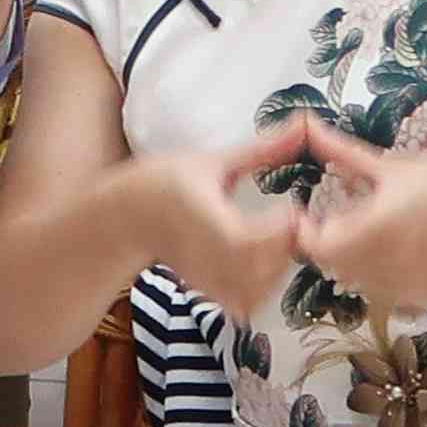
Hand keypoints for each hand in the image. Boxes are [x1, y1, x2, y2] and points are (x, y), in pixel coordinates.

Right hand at [142, 120, 317, 328]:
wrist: (123, 218)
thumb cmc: (162, 182)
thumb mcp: (211, 161)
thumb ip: (262, 149)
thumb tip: (303, 124)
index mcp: (209, 221)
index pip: (253, 240)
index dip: (282, 228)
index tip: (291, 206)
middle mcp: (209, 257)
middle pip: (264, 268)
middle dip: (287, 247)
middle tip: (292, 222)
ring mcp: (209, 279)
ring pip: (261, 290)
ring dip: (279, 268)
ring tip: (277, 241)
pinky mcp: (210, 292)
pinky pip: (247, 302)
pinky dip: (263, 288)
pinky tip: (263, 263)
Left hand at [291, 129, 426, 331]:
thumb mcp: (392, 166)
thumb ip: (341, 152)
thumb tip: (305, 124)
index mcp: (376, 228)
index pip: (316, 244)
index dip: (306, 228)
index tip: (308, 209)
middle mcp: (386, 265)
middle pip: (330, 261)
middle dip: (329, 238)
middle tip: (344, 212)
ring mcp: (402, 287)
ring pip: (352, 277)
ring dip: (351, 255)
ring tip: (377, 226)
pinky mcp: (416, 297)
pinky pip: (379, 288)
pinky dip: (376, 271)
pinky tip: (398, 248)